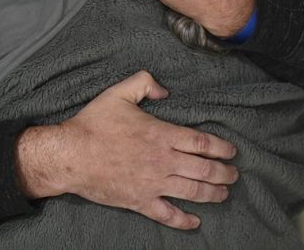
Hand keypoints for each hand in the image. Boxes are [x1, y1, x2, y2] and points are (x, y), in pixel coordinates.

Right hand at [16, 71, 238, 229]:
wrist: (70, 155)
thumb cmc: (93, 124)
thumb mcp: (118, 93)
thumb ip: (144, 83)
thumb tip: (165, 90)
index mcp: (160, 134)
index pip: (201, 142)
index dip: (221, 148)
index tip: (232, 151)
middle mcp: (162, 161)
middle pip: (204, 169)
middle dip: (224, 173)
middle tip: (233, 174)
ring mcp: (153, 183)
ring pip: (193, 192)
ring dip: (213, 194)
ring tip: (224, 193)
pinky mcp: (140, 201)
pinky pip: (168, 215)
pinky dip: (184, 220)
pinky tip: (195, 221)